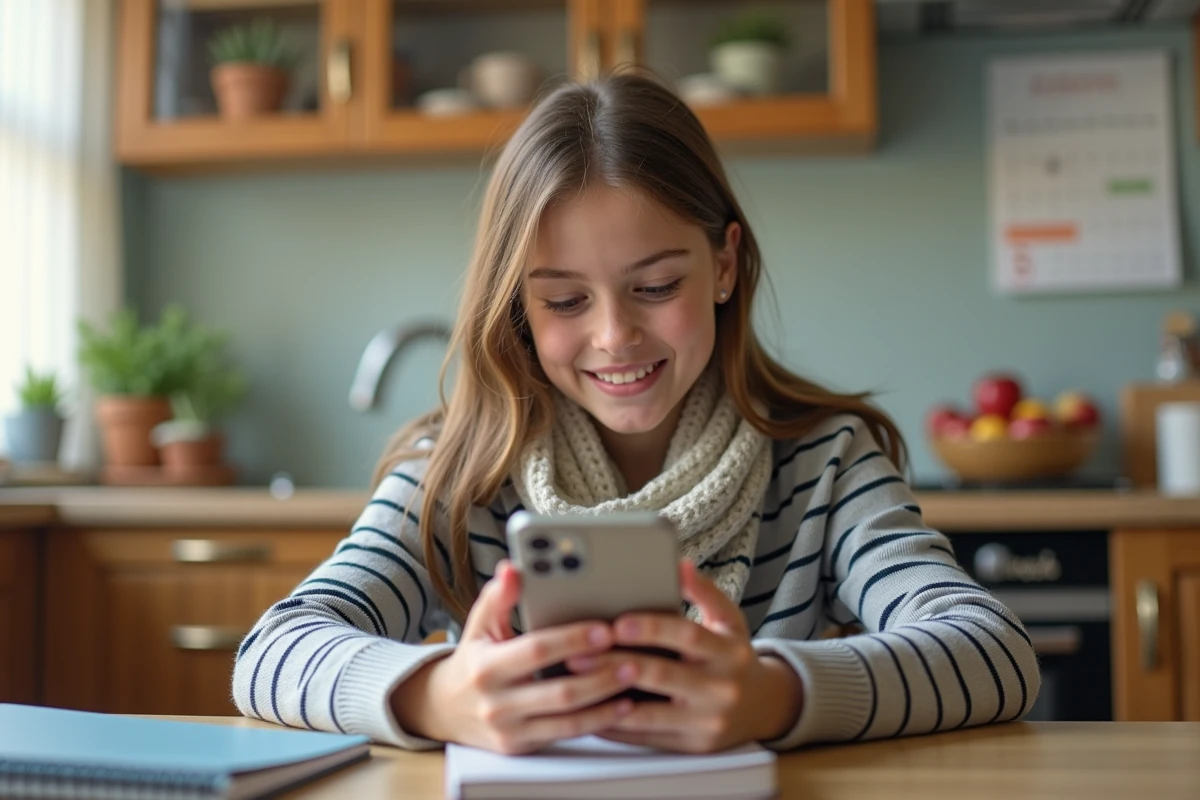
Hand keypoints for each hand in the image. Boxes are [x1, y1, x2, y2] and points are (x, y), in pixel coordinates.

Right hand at [390, 560, 636, 753]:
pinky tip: (621, 706)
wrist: (445, 709)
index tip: (603, 630)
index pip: (536, 651)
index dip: (572, 640)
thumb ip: (498, 596)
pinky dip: (597, 722)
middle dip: (600, 676)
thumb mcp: (480, 625)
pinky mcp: (521, 747)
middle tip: (632, 659)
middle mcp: (496, 703)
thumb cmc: (473, 659)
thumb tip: (512, 569)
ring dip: (605, 701)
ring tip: (633, 680)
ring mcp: (509, 730)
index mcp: (486, 667)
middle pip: (559, 692)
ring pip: (568, 719)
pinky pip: (565, 735)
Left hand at [566, 560, 803, 752]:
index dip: (652, 629)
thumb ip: (704, 591)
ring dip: (609, 699)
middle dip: (616, 664)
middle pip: (661, 675)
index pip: (687, 636)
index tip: (617, 623)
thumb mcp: (729, 620)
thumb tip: (679, 564)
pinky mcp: (692, 746)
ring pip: (649, 714)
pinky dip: (617, 725)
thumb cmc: (734, 656)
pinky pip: (647, 738)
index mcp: (727, 651)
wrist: (764, 707)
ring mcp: (706, 721)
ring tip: (577, 684)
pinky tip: (592, 711)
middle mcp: (720, 688)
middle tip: (578, 655)